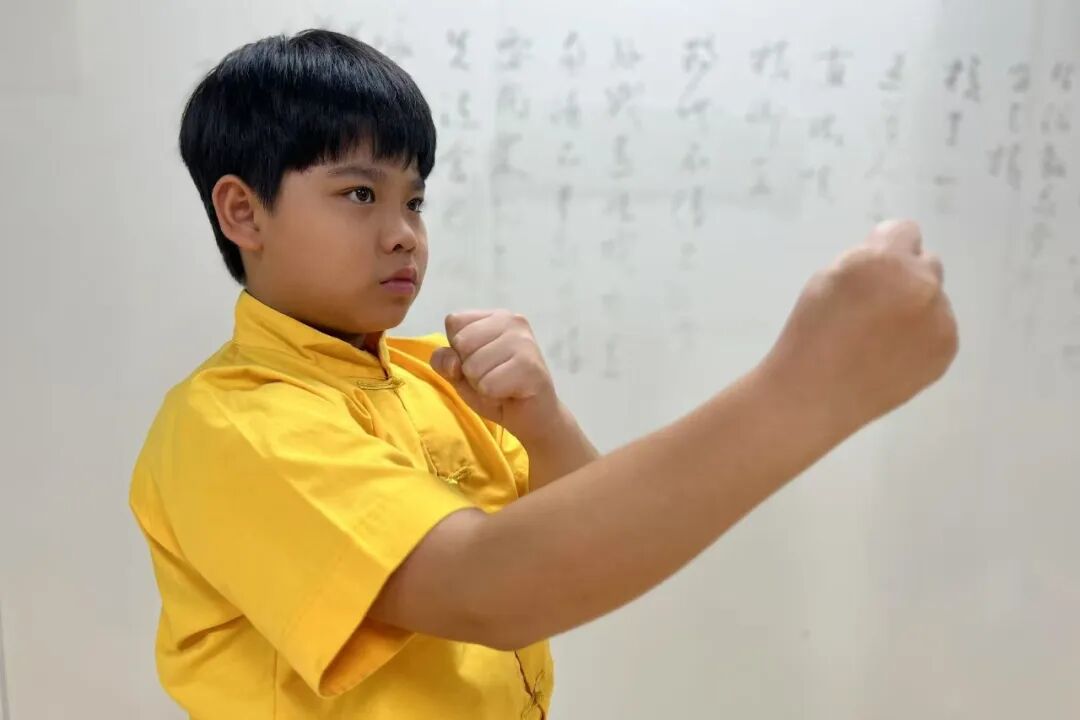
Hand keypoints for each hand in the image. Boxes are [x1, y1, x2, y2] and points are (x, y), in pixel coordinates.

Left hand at [430, 310, 559, 443]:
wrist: (533, 418)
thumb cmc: (497, 389)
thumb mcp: (460, 373)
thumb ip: (444, 360)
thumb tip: (453, 362)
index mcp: (496, 316)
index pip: (454, 322)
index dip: (458, 349)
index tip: (482, 362)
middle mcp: (512, 321)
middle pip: (461, 342)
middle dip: (469, 369)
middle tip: (493, 377)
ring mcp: (524, 342)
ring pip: (473, 366)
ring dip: (481, 385)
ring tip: (502, 386)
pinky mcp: (530, 367)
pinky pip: (487, 385)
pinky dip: (492, 396)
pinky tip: (510, 394)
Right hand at [762, 219, 958, 434]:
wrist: (814, 395)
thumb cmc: (810, 333)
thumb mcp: (826, 279)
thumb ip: (865, 260)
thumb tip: (894, 259)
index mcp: (886, 263)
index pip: (905, 231)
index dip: (885, 248)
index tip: (870, 271)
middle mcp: (922, 286)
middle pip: (927, 263)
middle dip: (905, 276)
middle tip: (875, 306)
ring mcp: (940, 321)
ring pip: (934, 299)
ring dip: (915, 308)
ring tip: (880, 338)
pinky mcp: (946, 350)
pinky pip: (939, 328)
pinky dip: (920, 336)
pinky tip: (891, 355)